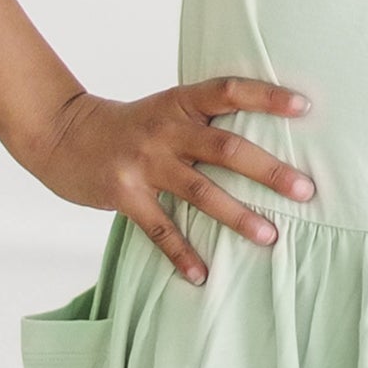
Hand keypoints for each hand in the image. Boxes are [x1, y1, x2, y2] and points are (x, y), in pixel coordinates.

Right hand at [26, 79, 314, 285]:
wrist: (62, 134)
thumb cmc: (131, 125)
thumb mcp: (167, 109)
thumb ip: (205, 121)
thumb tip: (266, 143)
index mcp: (180, 103)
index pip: (228, 91)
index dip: (267, 97)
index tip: (304, 108)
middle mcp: (166, 130)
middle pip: (225, 148)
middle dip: (268, 171)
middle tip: (304, 190)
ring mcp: (145, 163)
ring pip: (200, 191)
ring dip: (237, 216)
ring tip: (270, 236)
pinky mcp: (124, 194)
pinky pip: (159, 229)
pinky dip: (181, 254)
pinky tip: (202, 275)